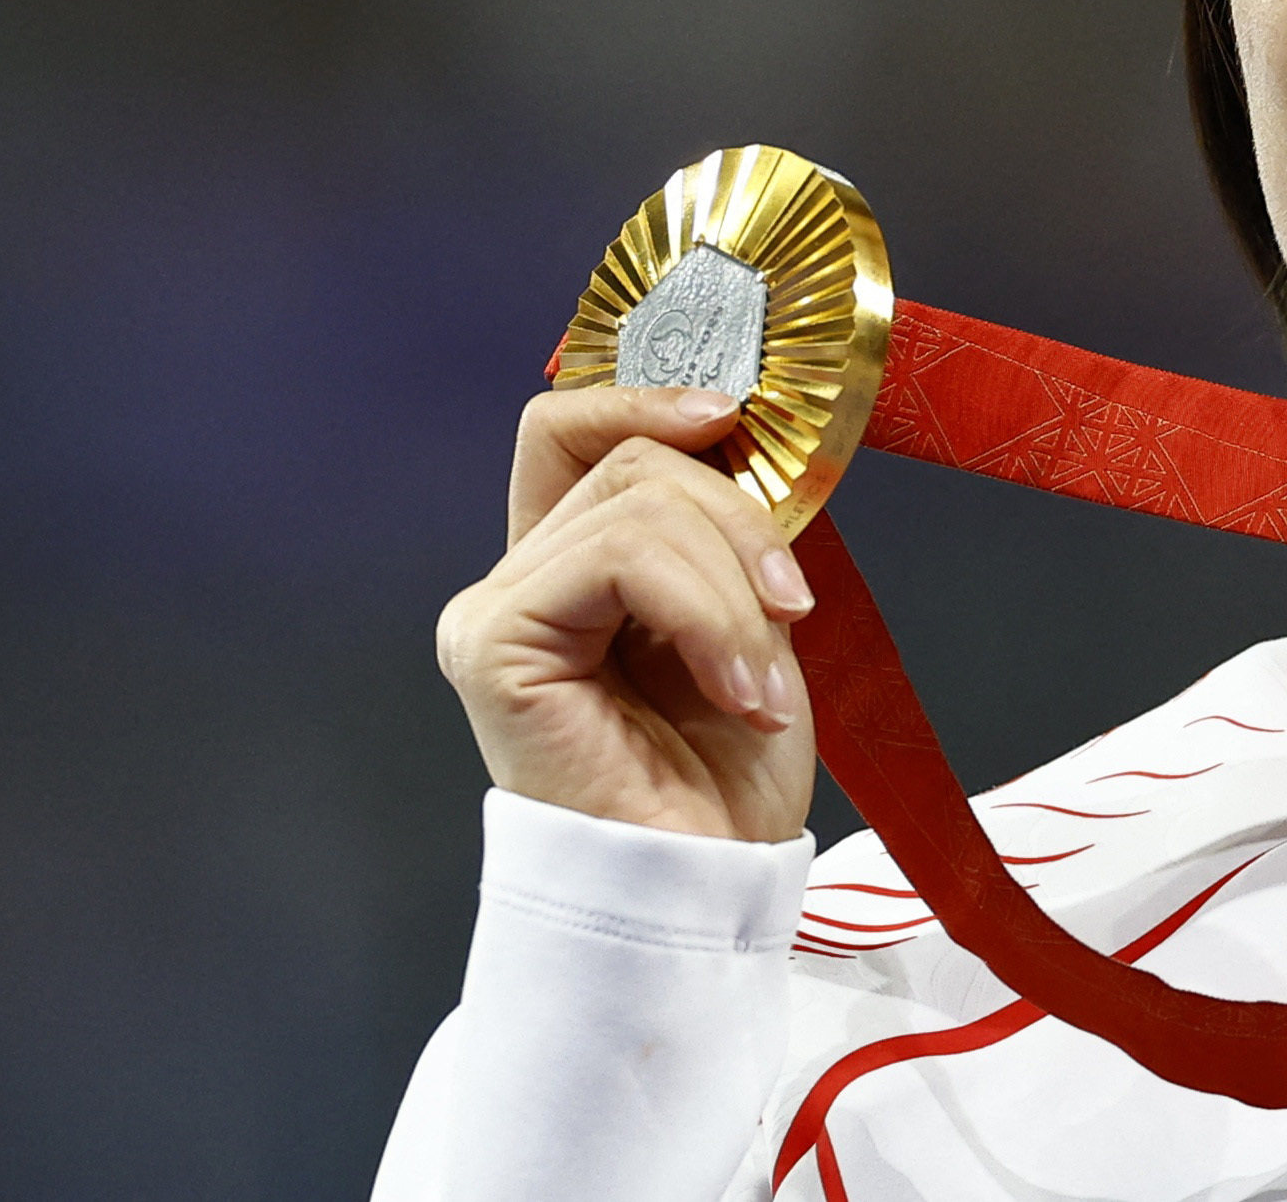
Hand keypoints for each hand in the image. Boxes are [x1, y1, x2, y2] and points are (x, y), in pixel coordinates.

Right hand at [436, 387, 817, 840]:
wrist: (705, 890)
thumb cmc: (722, 780)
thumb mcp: (744, 618)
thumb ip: (719, 530)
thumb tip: (737, 427)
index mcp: (570, 568)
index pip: (570, 429)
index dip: (644, 397)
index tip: (734, 415)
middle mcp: (517, 581)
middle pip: (631, 460)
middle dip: (739, 520)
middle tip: (793, 611)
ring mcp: (495, 611)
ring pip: (638, 503)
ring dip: (733, 588)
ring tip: (761, 684)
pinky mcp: (493, 644)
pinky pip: (620, 558)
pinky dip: (706, 612)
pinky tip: (736, 688)